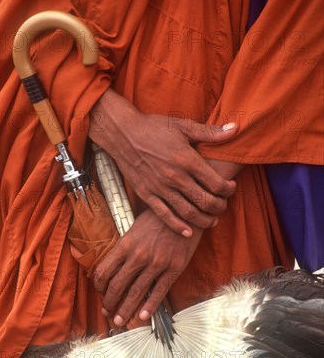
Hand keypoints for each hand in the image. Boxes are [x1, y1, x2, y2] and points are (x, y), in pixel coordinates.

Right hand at [89, 89, 236, 236]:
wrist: (122, 133)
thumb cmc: (154, 127)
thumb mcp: (183, 126)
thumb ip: (210, 132)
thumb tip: (235, 128)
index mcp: (187, 160)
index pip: (216, 183)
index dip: (228, 190)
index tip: (230, 188)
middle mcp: (175, 177)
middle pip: (205, 201)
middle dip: (219, 206)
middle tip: (222, 205)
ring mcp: (160, 188)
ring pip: (188, 212)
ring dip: (204, 220)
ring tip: (212, 220)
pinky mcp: (147, 194)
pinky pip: (165, 216)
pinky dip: (178, 227)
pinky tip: (188, 232)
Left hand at [93, 209, 202, 325]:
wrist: (185, 212)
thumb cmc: (158, 217)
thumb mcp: (135, 227)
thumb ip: (125, 246)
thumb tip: (114, 263)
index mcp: (126, 244)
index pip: (105, 270)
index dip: (99, 284)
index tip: (99, 291)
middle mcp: (139, 256)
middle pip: (118, 285)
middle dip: (110, 301)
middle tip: (107, 311)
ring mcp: (157, 263)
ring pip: (136, 292)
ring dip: (126, 309)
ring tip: (119, 320)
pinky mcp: (174, 268)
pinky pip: (159, 291)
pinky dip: (150, 305)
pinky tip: (143, 315)